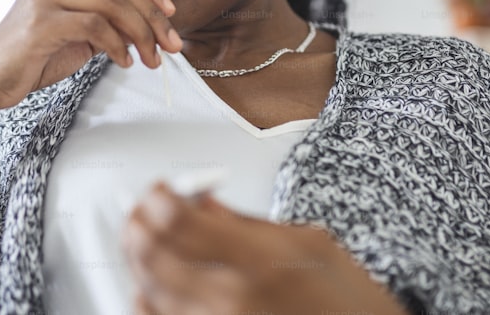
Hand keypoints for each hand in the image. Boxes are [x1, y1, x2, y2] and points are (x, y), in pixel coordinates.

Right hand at [0, 0, 182, 114]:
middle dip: (154, 17)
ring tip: (153, 59)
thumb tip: (151, 24)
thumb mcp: (77, 33)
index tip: (171, 13)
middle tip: (172, 45)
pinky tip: (125, 62)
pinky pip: (95, 26)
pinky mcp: (41, 22)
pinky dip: (118, 46)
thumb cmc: (33, 57)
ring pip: (112, 3)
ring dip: (142, 34)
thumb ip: (108, 20)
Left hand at [122, 183, 410, 314]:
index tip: (159, 188)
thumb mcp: (313, 244)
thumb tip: (201, 201)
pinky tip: (150, 283)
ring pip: (148, 288)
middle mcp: (232, 299)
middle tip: (142, 208)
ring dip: (139, 256)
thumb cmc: (350, 303)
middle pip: (153, 253)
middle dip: (139, 222)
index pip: (178, 220)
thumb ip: (249, 223)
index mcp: (261, 261)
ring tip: (145, 236)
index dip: (158, 197)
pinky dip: (146, 298)